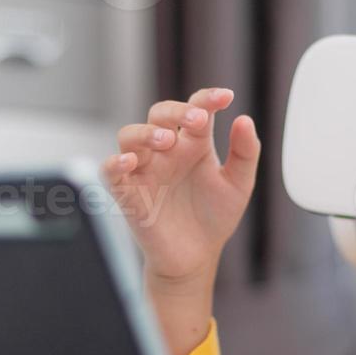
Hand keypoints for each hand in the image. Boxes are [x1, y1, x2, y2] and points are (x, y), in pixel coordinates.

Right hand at [103, 88, 259, 354]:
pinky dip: (115, 163)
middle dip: (176, 111)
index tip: (226, 97)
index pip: (196, 108)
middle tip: (197, 120)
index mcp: (193, 143)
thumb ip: (245, 153)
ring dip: (146, 132)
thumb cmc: (213, 217)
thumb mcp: (238, 184)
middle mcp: (166, 150)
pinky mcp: (128, 192)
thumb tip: (244, 119)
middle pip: (159, 113)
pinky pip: (110, 170)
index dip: (208, 98)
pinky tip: (130, 162)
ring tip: (167, 141)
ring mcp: (145, 169)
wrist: (196, 257)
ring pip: (130, 135)